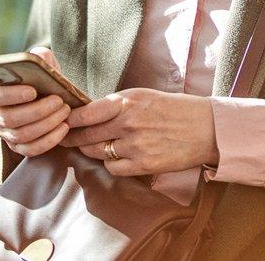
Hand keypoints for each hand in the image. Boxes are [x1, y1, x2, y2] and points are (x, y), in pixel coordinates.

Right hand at [0, 46, 69, 155]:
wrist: (51, 95)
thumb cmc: (41, 78)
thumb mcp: (41, 62)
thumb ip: (39, 56)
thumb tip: (39, 57)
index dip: (11, 95)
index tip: (33, 91)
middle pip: (9, 118)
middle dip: (37, 111)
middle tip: (58, 101)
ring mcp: (4, 132)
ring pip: (21, 135)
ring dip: (47, 124)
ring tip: (64, 112)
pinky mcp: (17, 147)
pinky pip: (30, 149)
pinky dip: (49, 140)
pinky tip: (63, 128)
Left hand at [60, 88, 216, 176]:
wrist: (205, 128)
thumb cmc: (174, 109)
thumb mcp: (142, 96)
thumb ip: (115, 104)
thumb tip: (88, 113)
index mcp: (127, 101)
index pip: (86, 113)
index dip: (68, 119)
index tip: (60, 121)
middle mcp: (128, 123)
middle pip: (87, 135)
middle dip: (71, 137)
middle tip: (61, 138)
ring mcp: (135, 146)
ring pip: (97, 152)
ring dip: (91, 150)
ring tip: (89, 146)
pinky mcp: (143, 165)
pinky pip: (113, 168)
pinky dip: (111, 164)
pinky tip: (116, 157)